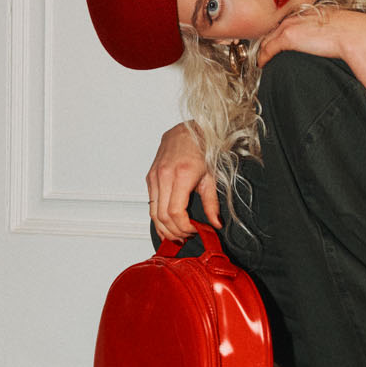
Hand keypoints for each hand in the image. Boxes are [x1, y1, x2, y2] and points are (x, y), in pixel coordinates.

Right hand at [147, 123, 220, 242]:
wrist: (189, 130)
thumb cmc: (201, 148)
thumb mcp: (211, 177)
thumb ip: (212, 203)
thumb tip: (215, 223)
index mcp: (181, 175)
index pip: (175, 213)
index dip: (184, 227)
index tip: (194, 231)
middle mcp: (164, 176)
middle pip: (162, 216)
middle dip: (174, 232)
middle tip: (185, 236)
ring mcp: (154, 176)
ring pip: (153, 212)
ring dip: (163, 228)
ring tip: (176, 234)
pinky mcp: (150, 176)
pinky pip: (151, 202)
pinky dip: (157, 216)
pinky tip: (166, 223)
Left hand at [255, 4, 365, 70]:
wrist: (353, 33)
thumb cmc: (350, 32)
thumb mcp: (334, 27)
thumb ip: (324, 31)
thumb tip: (326, 41)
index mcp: (306, 14)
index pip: (285, 24)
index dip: (277, 35)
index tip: (274, 44)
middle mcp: (295, 17)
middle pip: (272, 31)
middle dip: (266, 42)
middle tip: (263, 54)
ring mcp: (290, 26)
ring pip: (268, 40)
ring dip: (263, 51)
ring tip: (261, 61)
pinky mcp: (288, 37)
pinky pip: (268, 49)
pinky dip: (263, 58)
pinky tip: (262, 64)